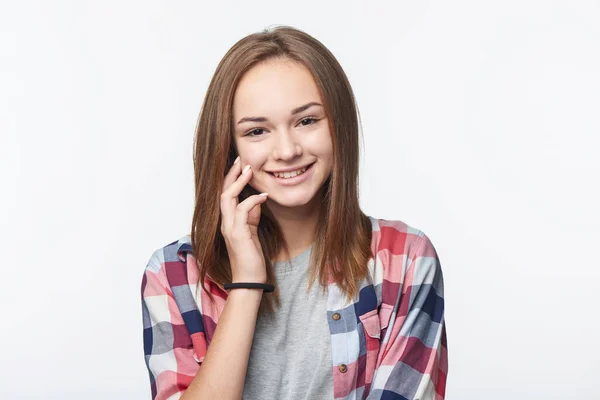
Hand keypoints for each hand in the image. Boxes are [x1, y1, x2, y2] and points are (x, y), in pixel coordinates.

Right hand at [220, 157, 268, 283]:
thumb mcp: (252, 231)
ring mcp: (229, 228)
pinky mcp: (237, 235)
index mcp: (228, 221)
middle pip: (223, 191)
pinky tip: (264, 196)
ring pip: (228, 198)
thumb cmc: (252, 257)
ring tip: (250, 171)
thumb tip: (256, 199)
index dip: (231, 179)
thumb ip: (251, 215)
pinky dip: (252, 201)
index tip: (241, 165)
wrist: (250, 280)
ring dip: (239, 182)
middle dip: (232, 174)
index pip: (225, 195)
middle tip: (241, 160)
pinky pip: (242, 211)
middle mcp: (225, 223)